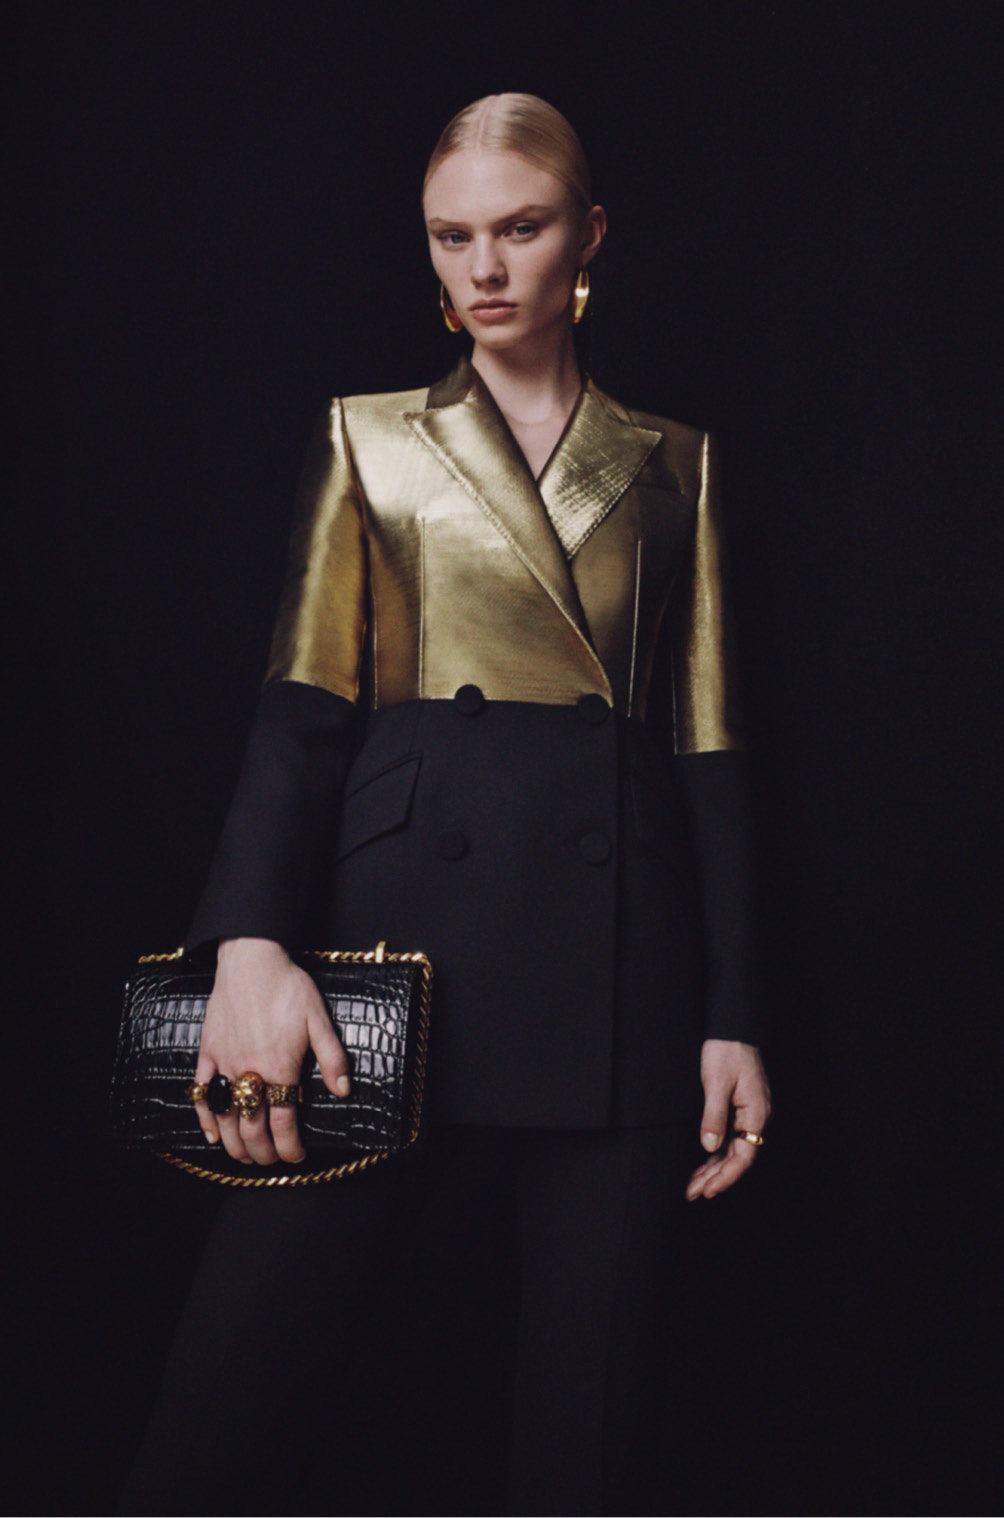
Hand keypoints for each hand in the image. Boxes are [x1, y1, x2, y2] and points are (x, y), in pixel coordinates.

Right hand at [193, 937, 349, 1164]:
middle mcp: (250, 1071)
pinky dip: (205, 1117)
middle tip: (271, 1161)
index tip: (296, 1156)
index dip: (290, 1147)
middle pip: (253, 1127)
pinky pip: (202, 1092)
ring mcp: (225, 1063)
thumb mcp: (319, 1019)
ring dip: (234, 1144)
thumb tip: (343, 1090)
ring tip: (245, 1157)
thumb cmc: (287, 986)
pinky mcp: (208, 1052)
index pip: (284, 1123)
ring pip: (225, 1118)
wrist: (251, 959)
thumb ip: (332, 1057)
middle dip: (263, 1153)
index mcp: (279, 1067)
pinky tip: (212, 1134)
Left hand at [686, 1039, 771, 1200]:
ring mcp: (750, 1114)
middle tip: (693, 1193)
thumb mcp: (716, 1082)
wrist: (733, 1028)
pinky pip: (732, 1138)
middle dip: (716, 1177)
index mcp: (757, 1113)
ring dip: (715, 1168)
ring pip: (735, 1149)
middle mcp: (757, 1117)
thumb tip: (709, 1147)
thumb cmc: (727, 1051)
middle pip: (739, 1157)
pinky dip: (717, 1152)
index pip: (744, 1156)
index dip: (726, 1176)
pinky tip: (704, 1163)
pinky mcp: (742, 1109)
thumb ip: (714, 1116)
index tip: (708, 1190)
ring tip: (694, 1185)